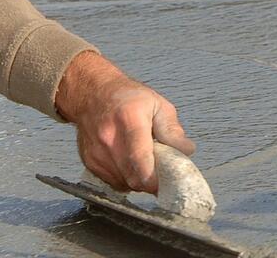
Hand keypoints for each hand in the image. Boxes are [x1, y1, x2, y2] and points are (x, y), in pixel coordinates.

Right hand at [54, 51, 193, 193]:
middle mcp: (109, 137)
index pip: (140, 158)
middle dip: (151, 182)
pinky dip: (125, 179)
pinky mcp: (90, 162)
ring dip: (138, 181)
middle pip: (133, 177)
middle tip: (160, 173)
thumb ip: (172, 129)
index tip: (166, 184)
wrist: (92, 93)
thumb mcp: (157, 104)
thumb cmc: (127, 97)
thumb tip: (186, 151)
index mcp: (129, 118)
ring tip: (143, 163)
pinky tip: (129, 163)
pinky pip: (113, 182)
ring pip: (124, 183)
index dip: (154, 178)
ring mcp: (97, 151)